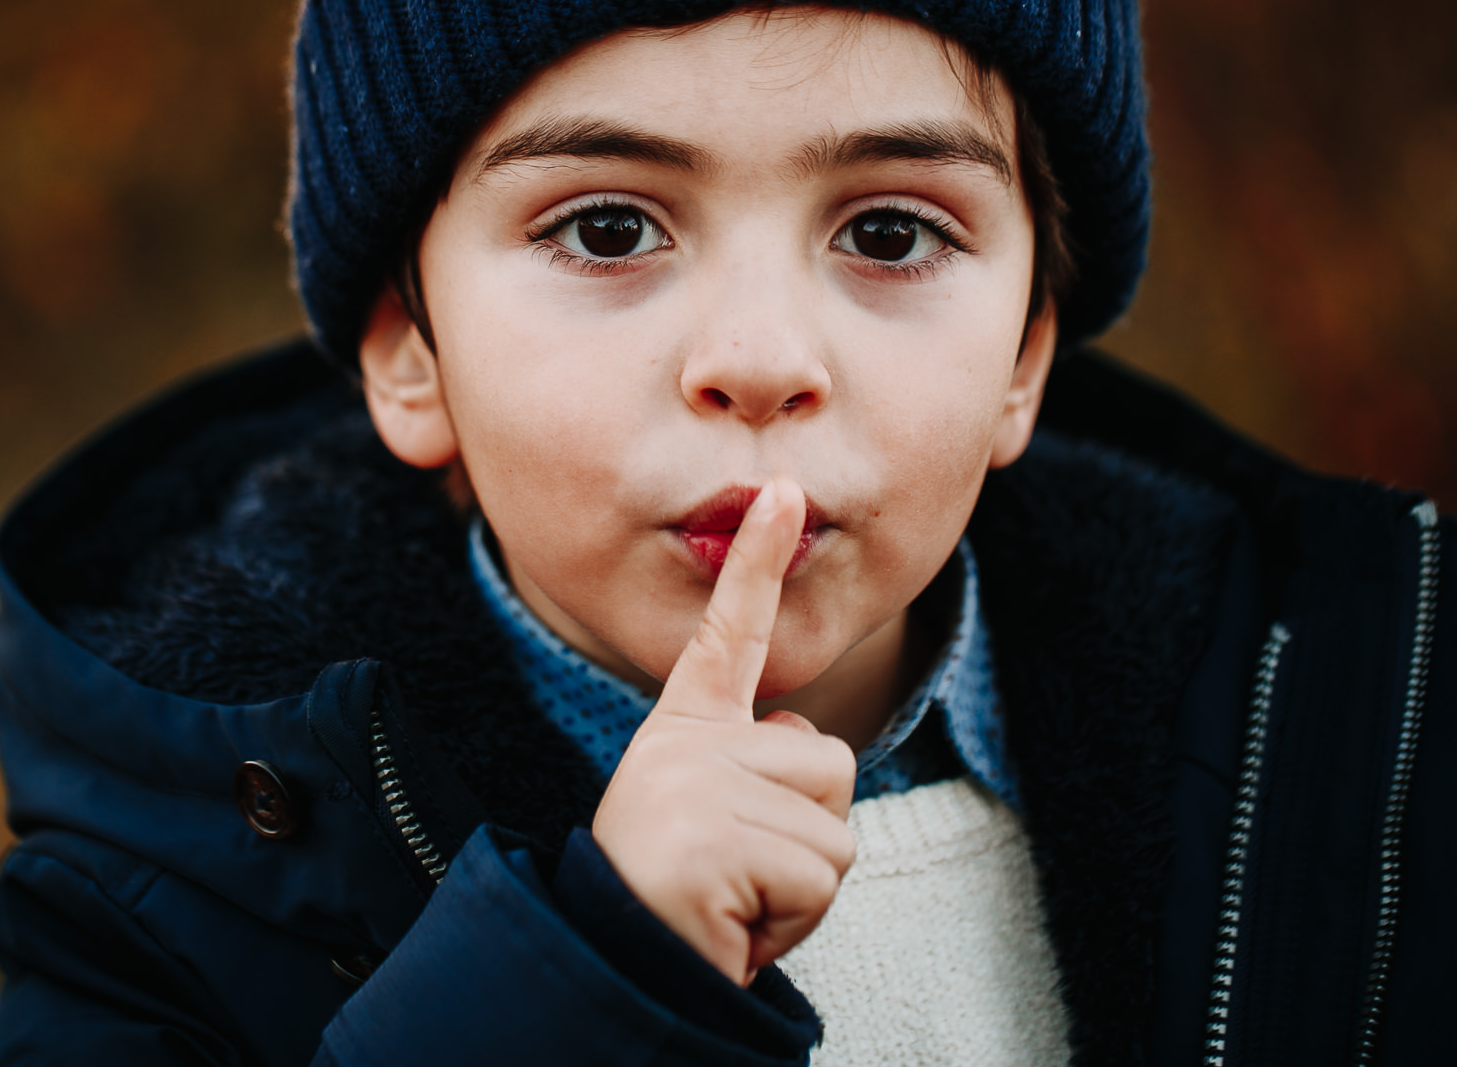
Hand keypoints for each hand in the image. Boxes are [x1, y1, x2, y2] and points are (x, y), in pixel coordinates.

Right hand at [591, 478, 857, 985]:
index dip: (756, 560)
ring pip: (835, 825)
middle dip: (809, 833)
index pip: (727, 634)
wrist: (621, 966)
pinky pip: (820, 876)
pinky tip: (736, 921)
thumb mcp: (709, 813)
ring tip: (735, 898)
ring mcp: (700, 787)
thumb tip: (799, 738)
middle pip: (829, 762)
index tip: (782, 490)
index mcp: (683, 730)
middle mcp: (688, 745)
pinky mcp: (719, 839)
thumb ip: (754, 765)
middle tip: (739, 873)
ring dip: (803, 883)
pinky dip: (795, 919)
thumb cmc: (680, 898)